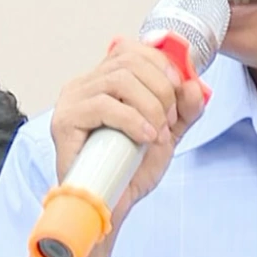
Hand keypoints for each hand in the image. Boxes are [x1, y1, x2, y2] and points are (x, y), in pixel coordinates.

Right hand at [50, 37, 207, 226]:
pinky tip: (145, 137)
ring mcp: (71, 101)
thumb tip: (192, 85)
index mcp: (103, 81)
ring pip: (119, 80)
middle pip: (130, 61)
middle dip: (161, 88)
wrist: (111, 207)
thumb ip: (184, 110)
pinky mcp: (64, 121)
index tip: (180, 89)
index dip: (162, 63)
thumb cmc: (130, 171)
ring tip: (157, 133)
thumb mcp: (167, 134)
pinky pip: (104, 106)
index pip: (132, 50)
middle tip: (169, 120)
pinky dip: (133, 120)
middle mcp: (84, 85)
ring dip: (150, 106)